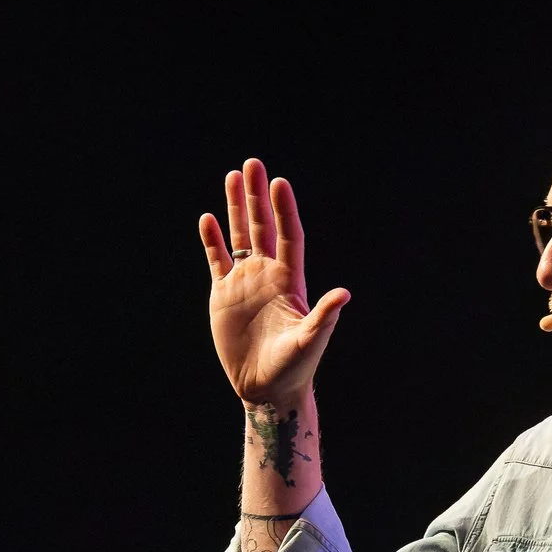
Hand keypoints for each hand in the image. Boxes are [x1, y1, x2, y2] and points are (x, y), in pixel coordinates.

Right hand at [199, 158, 350, 406]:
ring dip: (235, 207)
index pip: (289, 236)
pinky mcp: (224, 295)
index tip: (279, 183)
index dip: (285, 210)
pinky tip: (207, 219)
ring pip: (240, 236)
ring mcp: (245, 282)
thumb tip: (344, 293)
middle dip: (257, 196)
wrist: (266, 388)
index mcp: (290, 281)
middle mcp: (268, 275)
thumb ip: (323, 316)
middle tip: (253, 164)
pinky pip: (218, 260)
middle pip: (264, 226)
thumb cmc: (294, 368)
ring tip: (232, 176)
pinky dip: (212, 240)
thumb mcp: (310, 342)